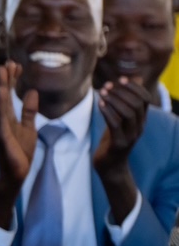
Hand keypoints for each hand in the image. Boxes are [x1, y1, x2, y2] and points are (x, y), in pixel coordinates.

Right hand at [0, 64, 37, 226]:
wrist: (16, 173)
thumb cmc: (20, 152)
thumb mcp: (30, 127)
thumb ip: (30, 111)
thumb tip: (33, 92)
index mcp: (8, 117)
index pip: (10, 95)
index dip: (12, 80)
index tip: (16, 65)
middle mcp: (1, 120)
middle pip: (3, 95)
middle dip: (6, 79)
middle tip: (9, 62)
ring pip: (0, 103)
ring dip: (1, 87)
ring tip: (3, 71)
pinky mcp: (1, 136)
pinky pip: (0, 118)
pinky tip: (1, 93)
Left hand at [92, 76, 153, 220]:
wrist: (110, 166)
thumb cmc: (113, 140)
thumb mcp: (120, 121)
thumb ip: (123, 105)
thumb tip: (128, 83)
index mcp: (141, 120)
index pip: (145, 99)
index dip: (135, 87)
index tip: (121, 78)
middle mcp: (139, 127)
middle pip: (137, 104)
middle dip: (123, 92)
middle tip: (109, 85)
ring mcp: (130, 136)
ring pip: (128, 113)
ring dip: (115, 100)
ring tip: (103, 92)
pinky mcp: (119, 143)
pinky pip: (115, 124)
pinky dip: (108, 112)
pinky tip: (100, 104)